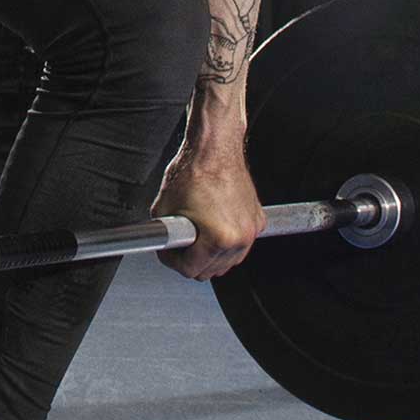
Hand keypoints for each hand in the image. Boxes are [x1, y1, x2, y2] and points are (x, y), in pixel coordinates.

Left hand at [152, 156, 264, 280]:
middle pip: (210, 271)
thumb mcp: (163, 210)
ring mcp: (251, 230)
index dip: (172, 260)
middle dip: (191, 259)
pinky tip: (214, 227)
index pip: (190, 270)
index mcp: (218, 238)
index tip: (169, 252)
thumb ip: (163, 237)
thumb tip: (162, 249)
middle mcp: (239, 238)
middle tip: (180, 244)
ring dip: (210, 254)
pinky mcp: (258, 221)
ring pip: (227, 262)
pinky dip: (227, 242)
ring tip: (197, 235)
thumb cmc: (193, 171)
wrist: (214, 148)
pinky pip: (240, 245)